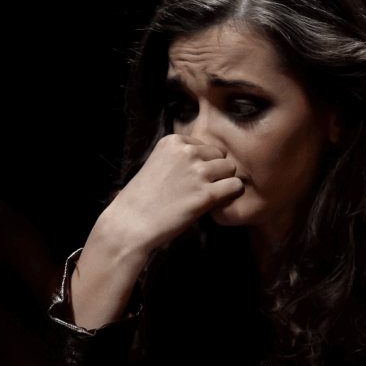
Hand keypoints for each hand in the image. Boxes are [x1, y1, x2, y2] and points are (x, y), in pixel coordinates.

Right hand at [99, 134, 242, 254]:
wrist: (130, 224)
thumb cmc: (142, 200)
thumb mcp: (157, 164)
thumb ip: (179, 158)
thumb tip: (209, 158)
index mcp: (173, 141)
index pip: (204, 145)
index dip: (200, 164)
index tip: (188, 179)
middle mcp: (186, 152)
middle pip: (220, 155)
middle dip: (214, 171)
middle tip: (200, 189)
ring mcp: (197, 172)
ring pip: (230, 169)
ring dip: (223, 182)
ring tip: (208, 196)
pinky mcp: (206, 194)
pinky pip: (235, 186)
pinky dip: (232, 195)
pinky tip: (219, 203)